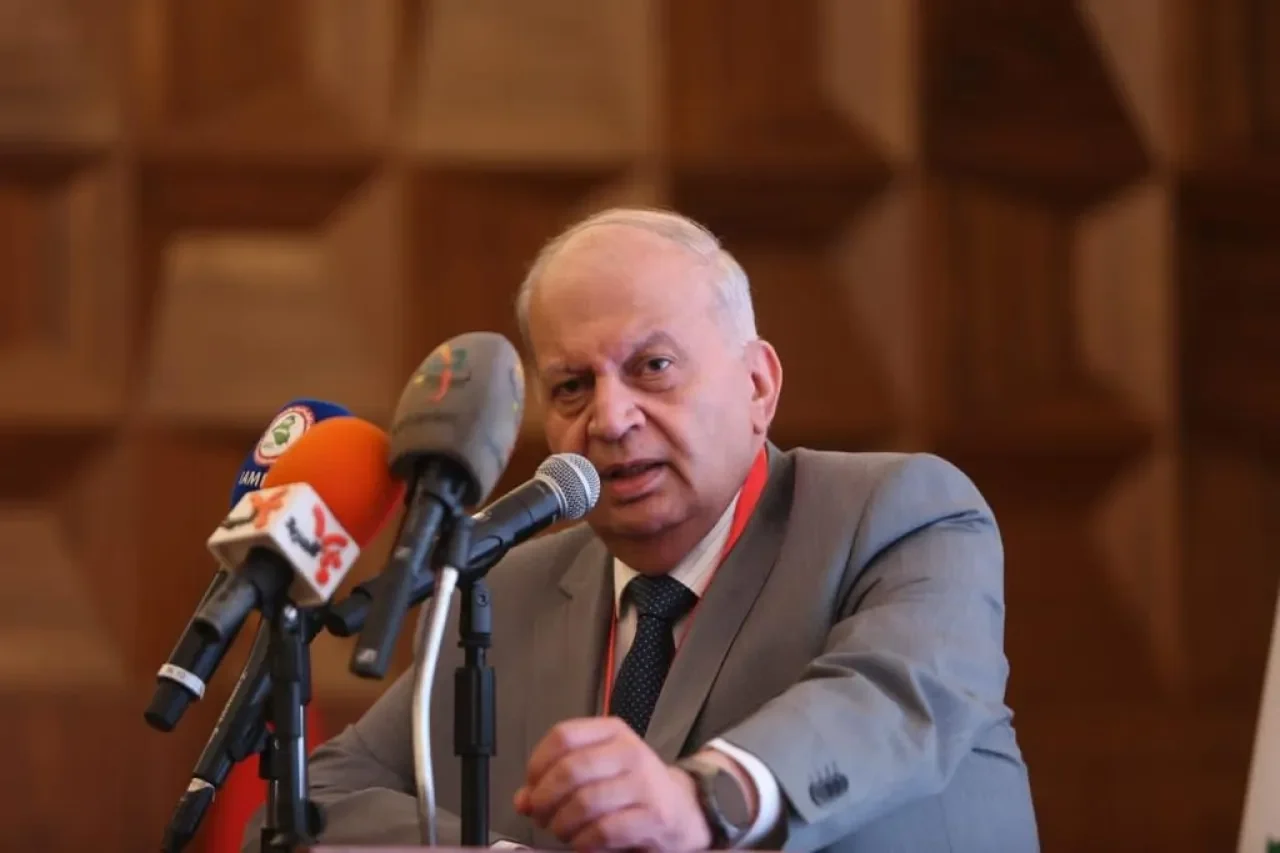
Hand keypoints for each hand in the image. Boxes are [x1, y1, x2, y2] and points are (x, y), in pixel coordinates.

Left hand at [514, 717, 711, 850]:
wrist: (683, 810)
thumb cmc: (632, 788)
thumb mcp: (598, 771)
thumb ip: (557, 779)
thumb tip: (523, 800)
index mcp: (612, 732)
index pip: (563, 736)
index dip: (537, 765)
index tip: (531, 788)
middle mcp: (629, 751)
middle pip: (570, 770)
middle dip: (545, 800)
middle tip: (541, 816)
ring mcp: (644, 784)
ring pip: (584, 803)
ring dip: (562, 825)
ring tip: (562, 831)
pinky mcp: (653, 817)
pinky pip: (603, 831)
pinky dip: (583, 842)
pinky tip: (583, 843)